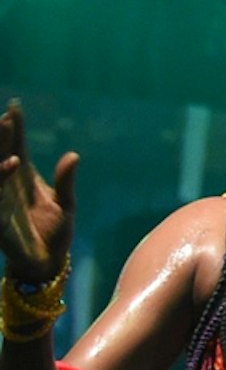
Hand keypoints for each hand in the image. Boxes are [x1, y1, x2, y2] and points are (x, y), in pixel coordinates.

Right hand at [0, 101, 77, 286]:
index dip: (16, 128)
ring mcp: (2, 198)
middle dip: (3, 133)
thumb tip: (73, 155)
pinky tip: (10, 164)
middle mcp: (10, 184)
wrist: (47, 262)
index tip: (15, 107)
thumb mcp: (66, 204)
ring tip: (5, 127)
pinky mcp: (0, 216)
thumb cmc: (56, 232)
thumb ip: (66, 180)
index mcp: (26, 178)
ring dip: (0, 148)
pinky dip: (1, 177)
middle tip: (5, 114)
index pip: (19, 147)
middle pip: (4, 152)